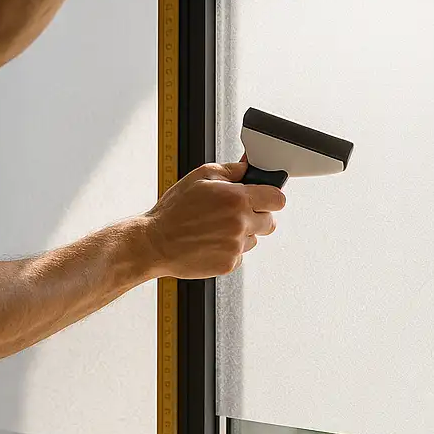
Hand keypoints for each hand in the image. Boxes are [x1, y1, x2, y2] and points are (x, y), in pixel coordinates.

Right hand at [137, 162, 286, 279]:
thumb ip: (231, 170)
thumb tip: (248, 168)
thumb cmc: (174, 209)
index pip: (278, 199)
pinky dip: (229, 248)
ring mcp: (236, 247)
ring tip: (215, 228)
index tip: (263, 198)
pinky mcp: (229, 264)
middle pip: (270, 222)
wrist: (155, 242)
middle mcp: (240, 224)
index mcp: (237, 199)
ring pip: (254, 239)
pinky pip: (240, 255)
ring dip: (242, 233)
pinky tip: (210, 241)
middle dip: (257, 216)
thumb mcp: (200, 176)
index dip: (270, 197)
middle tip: (234, 213)